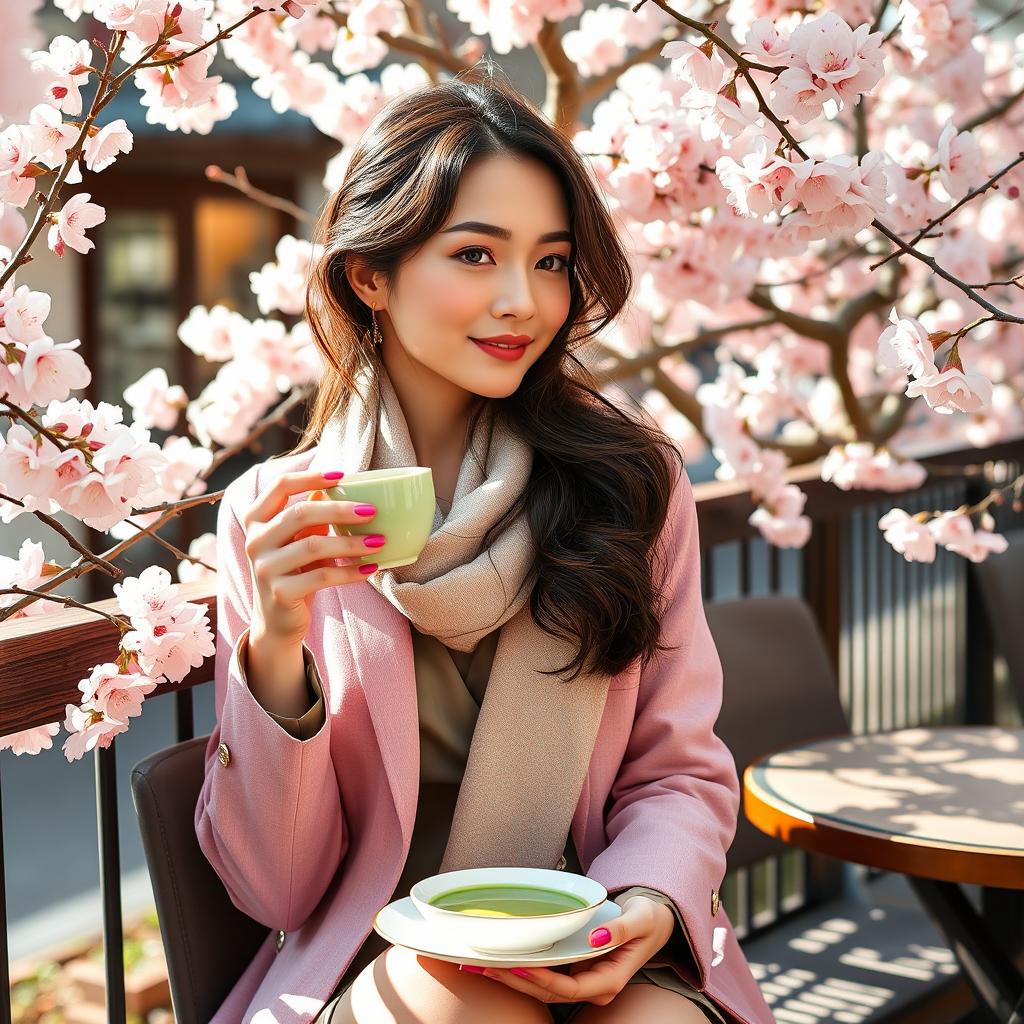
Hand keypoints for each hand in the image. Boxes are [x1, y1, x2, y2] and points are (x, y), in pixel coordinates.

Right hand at [242, 469, 382, 648]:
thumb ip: (310, 516)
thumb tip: (337, 486)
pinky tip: (370, 569)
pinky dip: (350, 572)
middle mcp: (255, 541)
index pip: (280, 486)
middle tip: (372, 512)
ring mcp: (264, 568)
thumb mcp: (298, 540)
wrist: (277, 621)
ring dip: (352, 543)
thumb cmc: (294, 571)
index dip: (310, 477)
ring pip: (314, 546)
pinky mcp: (280, 593)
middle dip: (340, 510)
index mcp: (256, 520)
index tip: (341, 475)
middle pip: (300, 514)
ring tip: (379, 541)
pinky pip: (322, 576)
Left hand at [463, 895, 675, 1006]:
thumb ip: (621, 928)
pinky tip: (498, 960)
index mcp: (609, 980)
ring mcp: (582, 979)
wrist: (653, 920)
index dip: (541, 980)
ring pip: (542, 987)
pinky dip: (521, 968)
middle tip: (484, 967)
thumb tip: (594, 938)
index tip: (518, 966)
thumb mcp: (642, 918)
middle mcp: (593, 986)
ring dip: (511, 977)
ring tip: (480, 966)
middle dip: (515, 981)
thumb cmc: (649, 919)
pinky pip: (544, 974)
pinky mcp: (574, 969)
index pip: (568, 987)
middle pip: (548, 992)